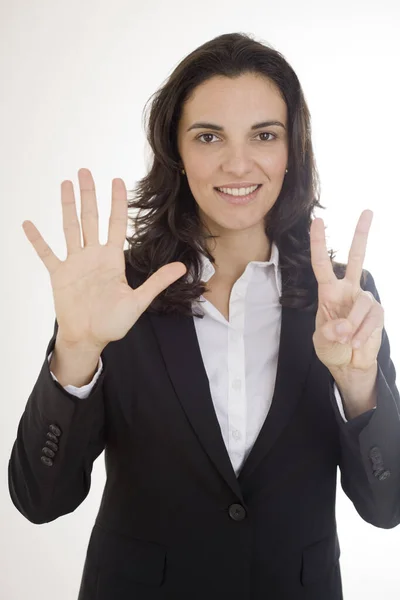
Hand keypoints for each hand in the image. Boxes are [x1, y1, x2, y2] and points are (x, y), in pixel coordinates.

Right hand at [22, 168, 186, 350]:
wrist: (89, 338)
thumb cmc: (113, 323)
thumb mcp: (138, 301)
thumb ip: (157, 282)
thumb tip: (181, 268)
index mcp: (112, 259)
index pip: (116, 224)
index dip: (117, 203)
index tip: (117, 181)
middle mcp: (93, 256)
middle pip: (90, 218)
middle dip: (88, 195)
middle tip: (85, 171)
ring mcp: (75, 263)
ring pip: (69, 228)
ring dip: (67, 206)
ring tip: (65, 184)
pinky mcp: (59, 274)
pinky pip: (46, 253)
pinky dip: (37, 240)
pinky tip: (28, 224)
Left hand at [310, 209, 383, 372]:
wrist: (349, 365)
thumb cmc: (331, 348)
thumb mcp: (321, 341)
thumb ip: (328, 333)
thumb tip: (341, 326)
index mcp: (328, 292)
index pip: (322, 264)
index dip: (319, 243)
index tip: (317, 221)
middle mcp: (347, 290)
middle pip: (356, 258)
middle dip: (361, 235)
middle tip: (367, 211)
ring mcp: (364, 300)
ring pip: (362, 302)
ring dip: (352, 325)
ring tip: (346, 341)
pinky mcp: (378, 313)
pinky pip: (372, 319)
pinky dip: (361, 334)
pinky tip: (355, 344)